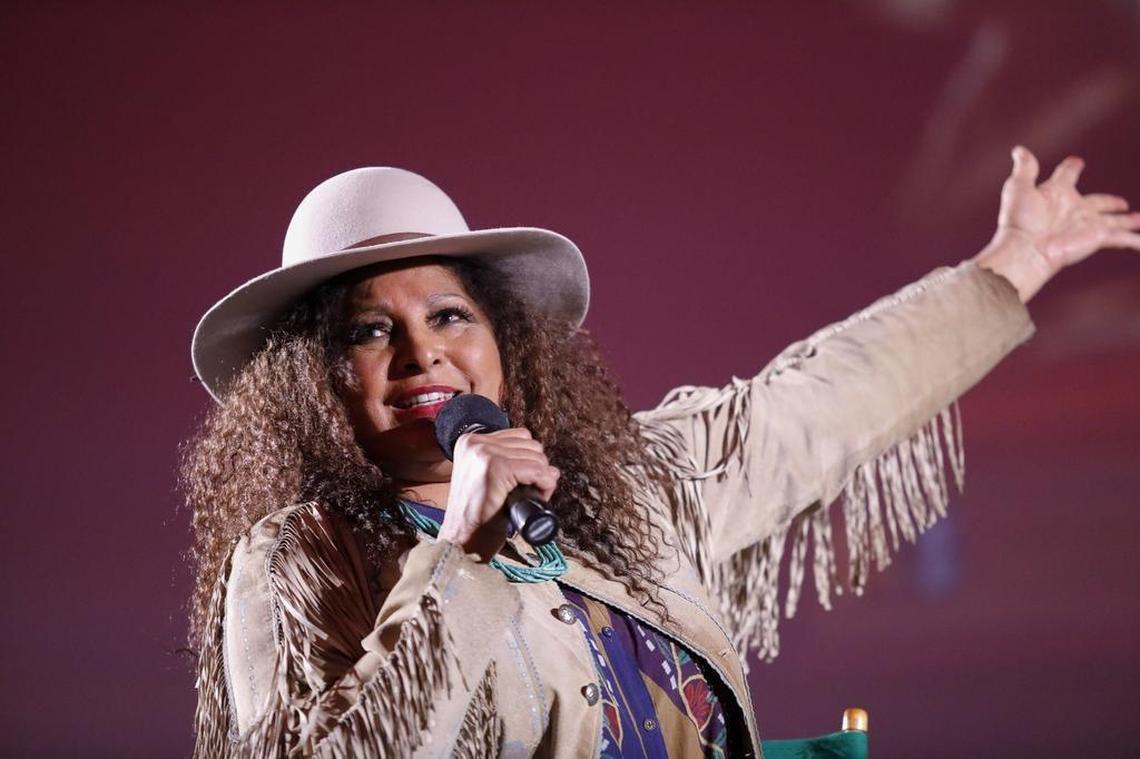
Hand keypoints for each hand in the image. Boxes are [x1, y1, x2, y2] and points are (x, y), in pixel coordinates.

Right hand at [437, 428, 559, 562]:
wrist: (463, 541)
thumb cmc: (477, 517)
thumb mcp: (489, 482)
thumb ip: (513, 466)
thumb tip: (551, 468)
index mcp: (470, 441)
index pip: (520, 436)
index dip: (530, 459)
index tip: (525, 480)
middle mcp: (475, 443)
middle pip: (530, 444)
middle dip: (538, 468)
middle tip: (531, 491)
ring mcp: (485, 454)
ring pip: (536, 456)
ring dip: (543, 477)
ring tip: (531, 495)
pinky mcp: (496, 469)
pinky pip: (536, 470)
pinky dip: (545, 484)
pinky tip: (539, 496)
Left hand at [976, 146, 1139, 301]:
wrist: (1025, 250)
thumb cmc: (1019, 220)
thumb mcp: (1019, 188)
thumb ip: (1025, 169)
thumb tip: (1019, 150)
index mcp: (1056, 193)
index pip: (1066, 175)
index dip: (1071, 167)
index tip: (1076, 162)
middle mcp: (1074, 209)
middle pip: (1097, 202)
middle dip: (1109, 202)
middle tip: (1121, 202)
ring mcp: (1087, 224)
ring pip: (1115, 221)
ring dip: (1128, 221)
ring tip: (1138, 220)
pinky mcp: (1097, 237)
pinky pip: (1122, 238)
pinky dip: (1135, 241)